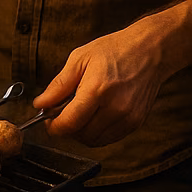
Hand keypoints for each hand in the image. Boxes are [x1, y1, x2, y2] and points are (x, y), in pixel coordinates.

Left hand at [30, 12, 178, 147]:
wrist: (150, 51)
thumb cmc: (115, 50)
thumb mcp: (80, 59)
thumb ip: (58, 85)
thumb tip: (40, 104)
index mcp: (98, 90)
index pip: (70, 123)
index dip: (53, 127)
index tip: (46, 121)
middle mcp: (115, 108)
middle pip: (81, 135)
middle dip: (66, 128)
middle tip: (61, 113)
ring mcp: (128, 118)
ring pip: (95, 140)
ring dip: (81, 132)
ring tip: (79, 112)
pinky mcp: (136, 123)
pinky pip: (109, 138)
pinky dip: (97, 132)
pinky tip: (94, 114)